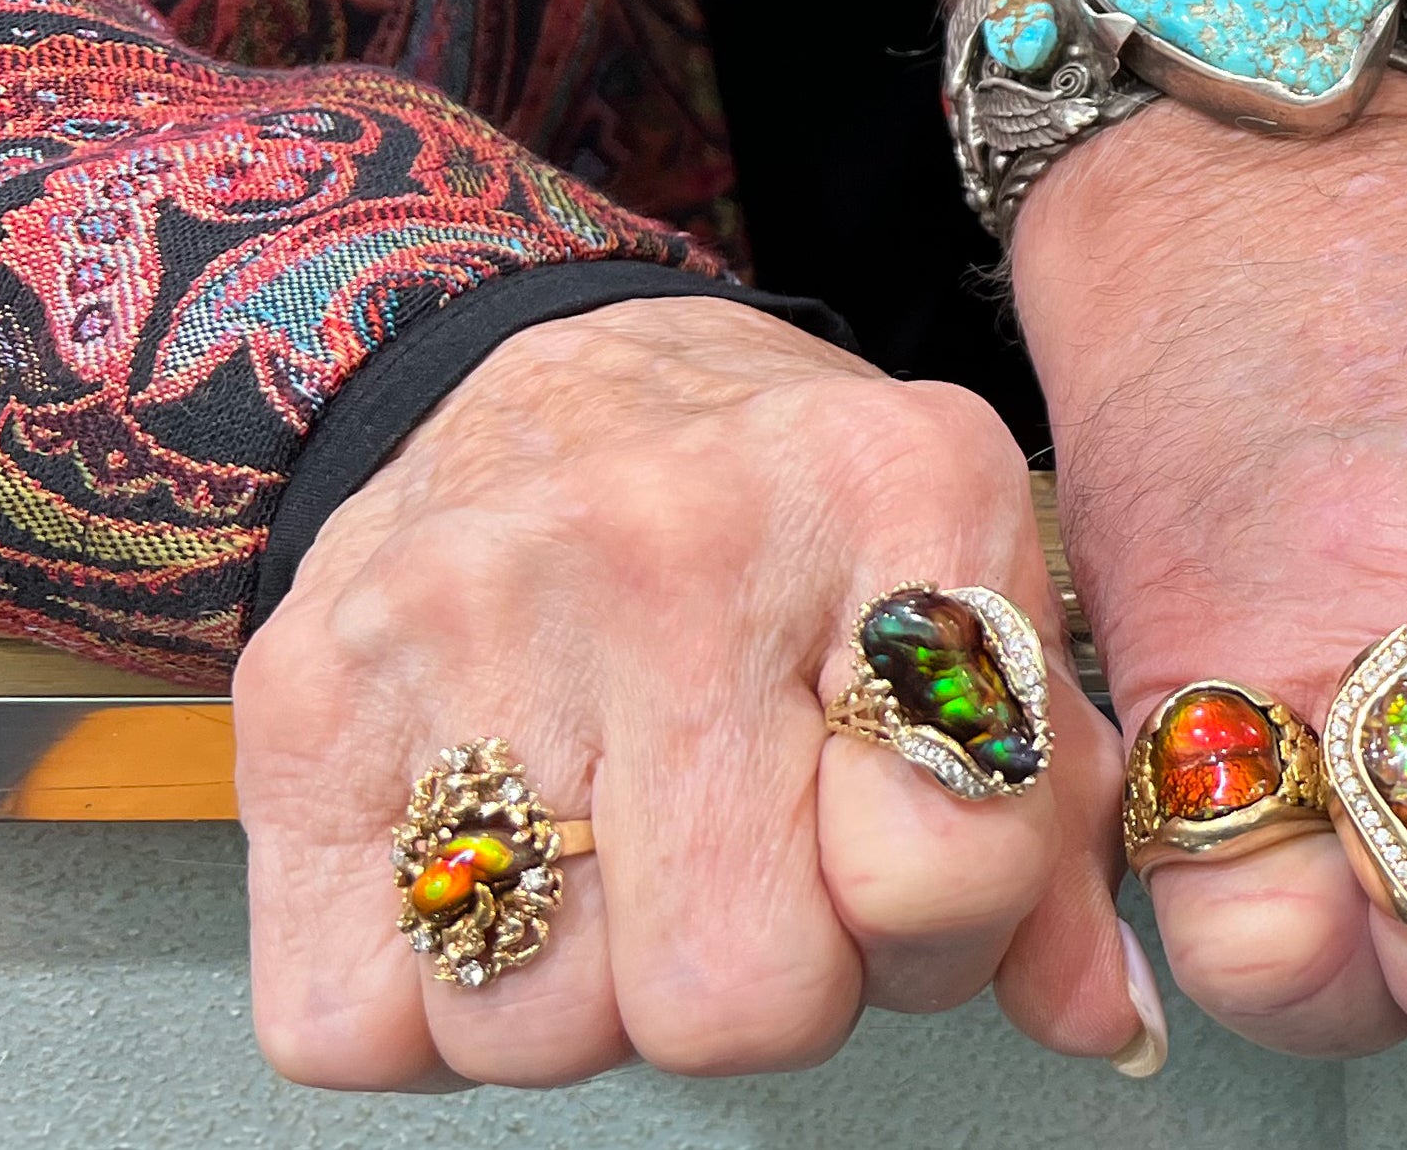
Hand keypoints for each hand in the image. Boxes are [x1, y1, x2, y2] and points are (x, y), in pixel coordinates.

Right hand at [234, 298, 1156, 1088]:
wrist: (557, 374)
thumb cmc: (797, 522)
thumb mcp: (972, 613)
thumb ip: (1048, 824)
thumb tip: (1106, 1027)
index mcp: (900, 494)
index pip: (943, 870)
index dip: (935, 932)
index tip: (898, 867)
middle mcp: (677, 539)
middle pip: (738, 999)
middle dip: (774, 985)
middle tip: (762, 873)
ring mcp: (472, 612)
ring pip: (541, 1032)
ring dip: (599, 998)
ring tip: (629, 858)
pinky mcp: (300, 697)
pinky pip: (354, 1025)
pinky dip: (431, 1004)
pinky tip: (503, 874)